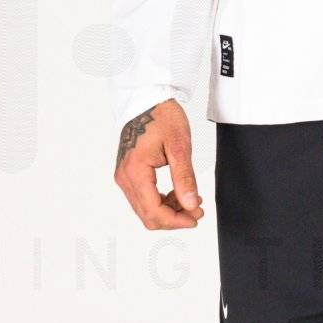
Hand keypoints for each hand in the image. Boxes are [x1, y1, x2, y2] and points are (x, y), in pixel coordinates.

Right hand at [113, 98, 204, 229]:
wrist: (147, 101)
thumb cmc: (162, 116)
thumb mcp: (180, 146)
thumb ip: (185, 178)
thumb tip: (191, 205)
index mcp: (135, 171)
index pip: (153, 211)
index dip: (176, 221)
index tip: (195, 218)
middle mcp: (125, 177)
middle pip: (148, 216)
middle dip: (175, 218)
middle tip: (197, 210)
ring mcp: (124, 176)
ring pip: (146, 210)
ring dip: (169, 211)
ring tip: (191, 200)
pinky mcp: (128, 174)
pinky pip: (144, 198)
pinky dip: (162, 202)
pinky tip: (178, 194)